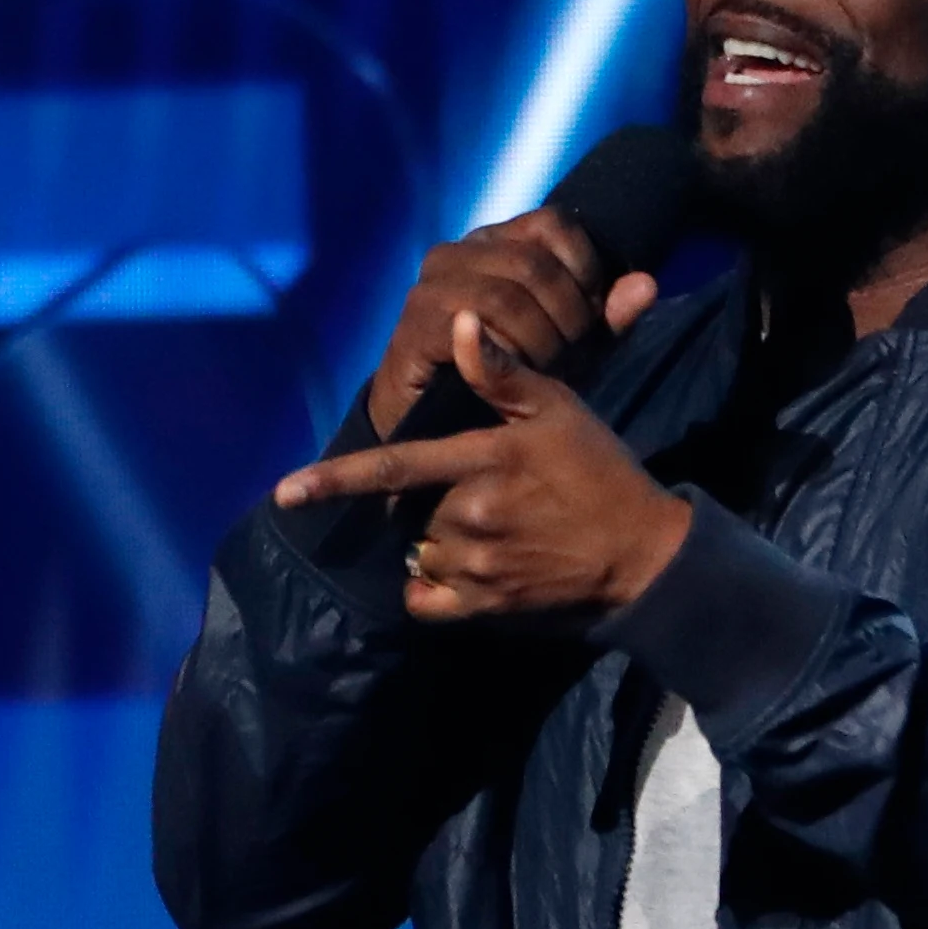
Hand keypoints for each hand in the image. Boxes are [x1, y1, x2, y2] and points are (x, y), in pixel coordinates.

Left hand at [273, 296, 688, 622]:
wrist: (643, 554)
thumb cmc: (600, 472)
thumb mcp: (558, 410)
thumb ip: (501, 374)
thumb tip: (461, 321)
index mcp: (480, 462)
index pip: (392, 468)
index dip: (334, 480)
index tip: (285, 491)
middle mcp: (467, 517)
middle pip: (409, 508)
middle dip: (430, 498)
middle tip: (482, 492)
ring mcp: (473, 566)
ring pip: (420, 550)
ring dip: (436, 539)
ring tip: (490, 527)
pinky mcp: (483, 607)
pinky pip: (426, 599)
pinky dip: (431, 587)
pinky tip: (464, 569)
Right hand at [366, 208, 620, 437]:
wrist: (442, 430)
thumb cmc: (512, 378)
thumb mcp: (572, 348)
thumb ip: (608, 318)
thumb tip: (647, 284)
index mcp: (494, 241)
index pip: (553, 223)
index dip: (585, 270)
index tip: (591, 319)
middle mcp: (455, 252)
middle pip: (533, 263)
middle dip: (567, 316)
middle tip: (572, 356)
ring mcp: (429, 288)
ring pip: (506, 296)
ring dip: (540, 341)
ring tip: (544, 371)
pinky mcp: (414, 326)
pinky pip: (472, 328)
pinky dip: (505, 354)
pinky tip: (514, 375)